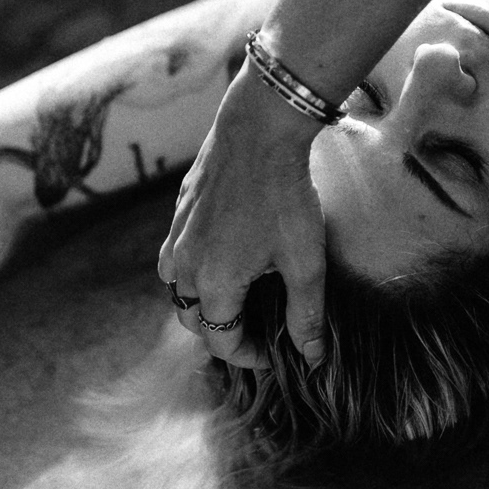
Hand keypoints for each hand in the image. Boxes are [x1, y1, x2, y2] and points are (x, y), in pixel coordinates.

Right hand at [158, 63, 327, 367]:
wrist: (259, 131)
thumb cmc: (285, 197)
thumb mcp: (305, 263)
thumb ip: (306, 315)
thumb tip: (312, 356)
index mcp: (213, 285)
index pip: (222, 341)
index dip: (248, 355)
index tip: (271, 353)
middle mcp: (185, 266)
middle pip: (192, 319)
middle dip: (221, 331)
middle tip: (254, 329)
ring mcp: (177, 236)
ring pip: (177, 287)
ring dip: (200, 301)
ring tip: (232, 297)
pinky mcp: (179, 211)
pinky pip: (175, 254)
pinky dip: (192, 269)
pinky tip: (220, 254)